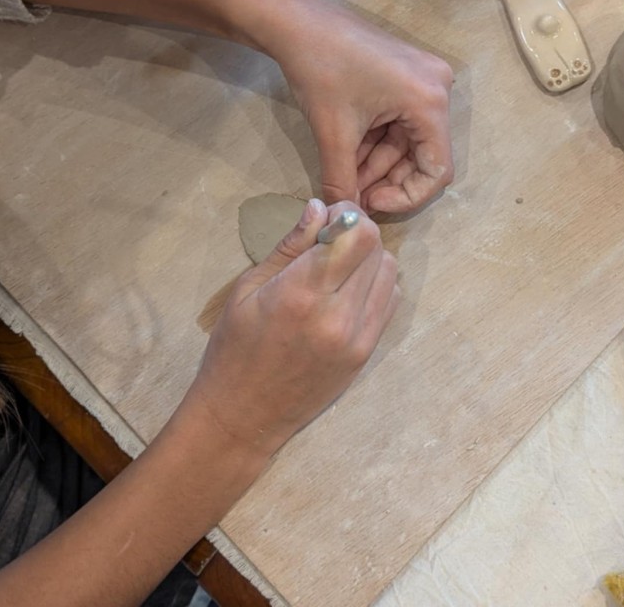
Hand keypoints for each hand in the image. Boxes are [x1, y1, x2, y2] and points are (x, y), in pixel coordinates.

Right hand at [184, 200, 398, 457]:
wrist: (243, 416)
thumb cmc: (233, 348)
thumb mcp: (248, 288)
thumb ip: (291, 246)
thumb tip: (320, 207)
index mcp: (301, 292)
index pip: (357, 233)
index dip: (347, 215)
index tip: (328, 218)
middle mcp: (337, 313)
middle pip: (377, 248)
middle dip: (357, 232)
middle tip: (332, 239)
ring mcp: (357, 337)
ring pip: (389, 272)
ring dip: (370, 258)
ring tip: (340, 267)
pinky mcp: (366, 353)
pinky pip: (390, 301)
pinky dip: (376, 285)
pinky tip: (349, 291)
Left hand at [272, 0, 454, 212]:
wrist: (297, 21)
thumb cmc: (319, 69)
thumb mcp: (333, 133)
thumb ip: (342, 182)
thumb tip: (344, 217)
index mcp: (430, 100)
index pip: (437, 170)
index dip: (406, 196)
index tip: (371, 202)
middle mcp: (437, 89)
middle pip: (422, 155)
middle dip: (386, 179)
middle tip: (352, 193)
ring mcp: (422, 80)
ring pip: (406, 141)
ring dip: (376, 163)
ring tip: (343, 174)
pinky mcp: (405, 76)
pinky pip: (398, 122)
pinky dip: (374, 142)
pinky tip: (347, 154)